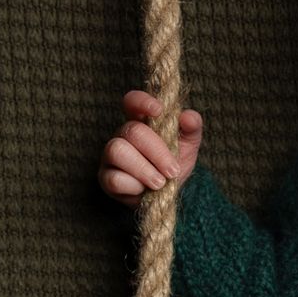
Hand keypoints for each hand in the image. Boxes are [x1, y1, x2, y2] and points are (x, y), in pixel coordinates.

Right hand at [99, 89, 201, 207]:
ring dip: (143, 169)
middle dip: (157, 152)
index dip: (142, 102)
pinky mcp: (106, 178)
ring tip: (160, 183)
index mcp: (141, 121)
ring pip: (118, 151)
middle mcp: (122, 135)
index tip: (158, 111)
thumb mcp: (188, 146)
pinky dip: (133, 186)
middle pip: (132, 131)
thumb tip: (188, 117)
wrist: (166, 195)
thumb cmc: (173, 164)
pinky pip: (114, 178)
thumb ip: (191, 128)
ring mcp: (111, 156)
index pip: (132, 101)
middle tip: (173, 171)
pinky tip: (143, 190)